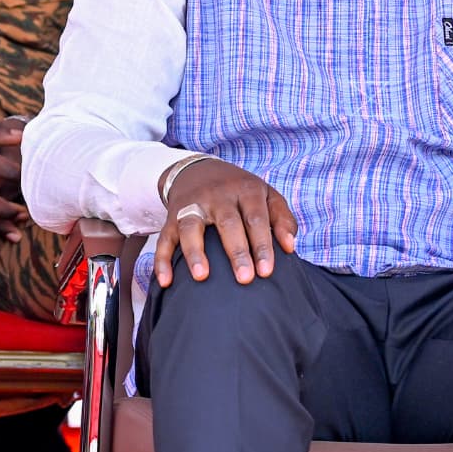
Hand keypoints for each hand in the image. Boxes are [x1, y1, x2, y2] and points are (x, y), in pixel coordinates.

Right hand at [155, 159, 298, 287]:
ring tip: (201, 277)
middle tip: (245, 279)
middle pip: (227, 223)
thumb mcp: (266, 195)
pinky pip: (164, 238)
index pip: (256, 218)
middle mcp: (218, 196)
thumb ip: (282, 219)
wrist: (199, 170)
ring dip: (195, 252)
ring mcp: (192, 205)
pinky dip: (162, 260)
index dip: (262, 245)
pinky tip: (165, 281)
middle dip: (236, 251)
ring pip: (191, 226)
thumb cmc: (240, 192)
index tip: (267, 272)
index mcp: (246, 190)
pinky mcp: (171, 217)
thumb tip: (290, 247)